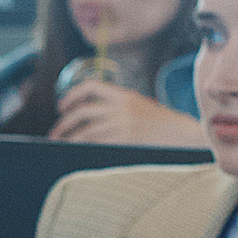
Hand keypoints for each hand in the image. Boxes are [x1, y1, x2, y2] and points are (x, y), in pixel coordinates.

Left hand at [50, 81, 204, 147]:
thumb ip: (118, 106)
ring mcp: (121, 124)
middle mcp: (120, 107)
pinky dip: (82, 147)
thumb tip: (93, 115)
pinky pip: (95, 143)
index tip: (62, 105)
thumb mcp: (140, 105)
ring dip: (69, 138)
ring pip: (85, 130)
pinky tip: (75, 151)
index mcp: (124, 95)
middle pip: (82, 110)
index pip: (91, 86)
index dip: (72, 94)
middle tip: (56, 132)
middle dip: (64, 122)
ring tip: (60, 144)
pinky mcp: (123, 140)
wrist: (182, 134)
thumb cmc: (161, 123)